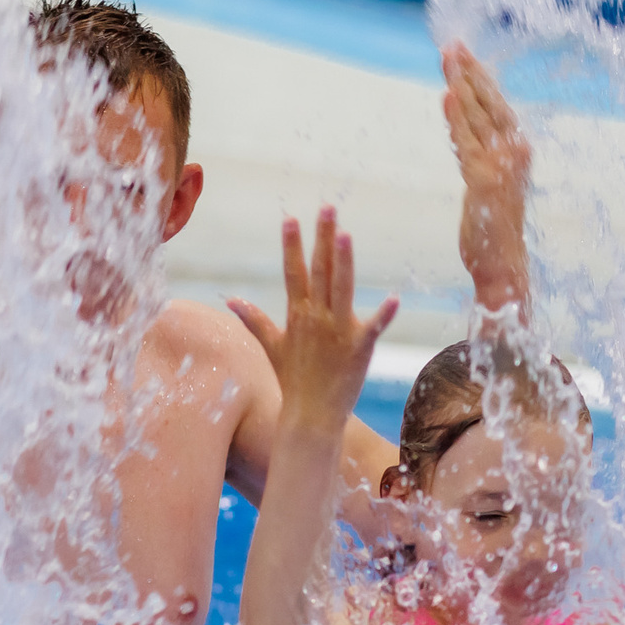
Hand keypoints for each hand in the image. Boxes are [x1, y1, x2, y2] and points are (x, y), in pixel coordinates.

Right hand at [229, 209, 396, 430]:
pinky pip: (373, 327)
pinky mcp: (360, 348)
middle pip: (320, 271)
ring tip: (345, 234)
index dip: (293, 245)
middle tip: (327, 209)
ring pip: (341, 289)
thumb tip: (230, 300)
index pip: (294, 273)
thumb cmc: (292, 380)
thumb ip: (255, 319)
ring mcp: (338, 332)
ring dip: (343, 261)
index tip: (291, 219)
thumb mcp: (272, 346)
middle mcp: (317, 318)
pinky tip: (394, 298)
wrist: (310, 415)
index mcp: (298, 315)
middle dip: (323, 238)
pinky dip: (383, 314)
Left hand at [441, 42, 530, 314]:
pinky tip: (447, 94)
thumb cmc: (495, 226)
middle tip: (453, 44)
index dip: (480, 77)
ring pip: (477, 114)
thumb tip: (463, 128)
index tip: (464, 53)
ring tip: (447, 58)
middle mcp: (515, 150)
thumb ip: (480, 153)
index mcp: (518, 148)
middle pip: (489, 101)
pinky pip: (466, 140)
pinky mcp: (483, 178)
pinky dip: (456, 118)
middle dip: (470, 70)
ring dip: (461, 83)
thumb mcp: (490, 181)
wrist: (503, 263)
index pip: (497, 103)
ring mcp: (501, 163)